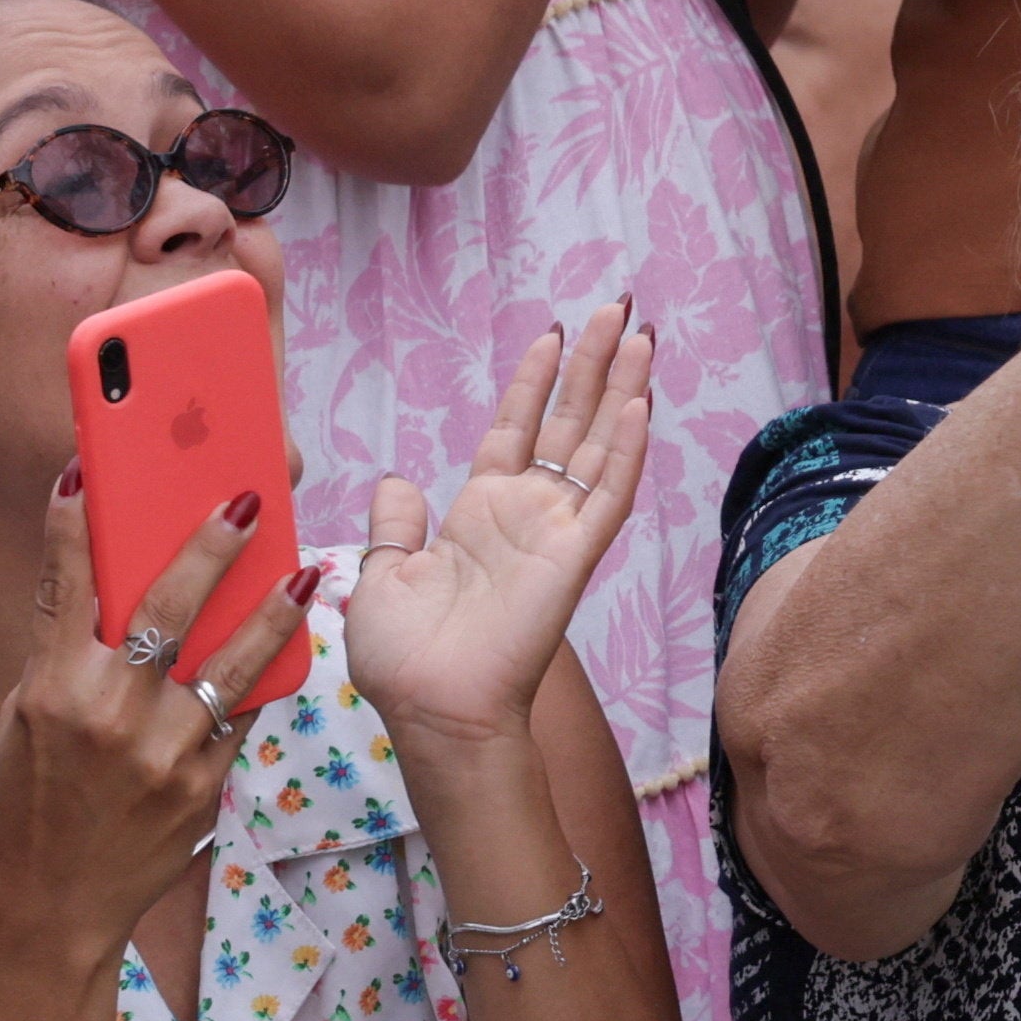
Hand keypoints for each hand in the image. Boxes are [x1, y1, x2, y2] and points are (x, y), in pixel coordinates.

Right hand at [0, 465, 317, 966]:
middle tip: (248, 498)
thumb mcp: (26, 717)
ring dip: (272, 608)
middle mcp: (108, 714)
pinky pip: (245, 712)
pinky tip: (296, 631)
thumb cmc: (34, 798)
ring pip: (229, 661)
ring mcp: (162, 750)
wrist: (56, 901)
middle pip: (165, 610)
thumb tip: (91, 568)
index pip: (65, 588)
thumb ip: (61, 647)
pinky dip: (270, 670)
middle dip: (208, 548)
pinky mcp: (204, 781)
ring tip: (306, 563)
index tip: (88, 470)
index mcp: (54, 690)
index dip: (73, 525)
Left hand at [349, 296, 647, 753]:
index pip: (514, 429)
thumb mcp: (380, 578)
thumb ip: (394, 525)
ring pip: (598, 444)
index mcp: (478, 515)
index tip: (553, 333)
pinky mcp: (575, 556)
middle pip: (568, 421)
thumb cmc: (405, 661)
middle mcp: (525, 514)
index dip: (533, 382)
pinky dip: (626, 450)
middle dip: (592, 364)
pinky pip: (609, 495)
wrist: (432, 712)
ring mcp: (556, 532)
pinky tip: (640, 404)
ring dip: (622, 387)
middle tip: (617, 308)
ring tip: (640, 332)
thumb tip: (396, 477)